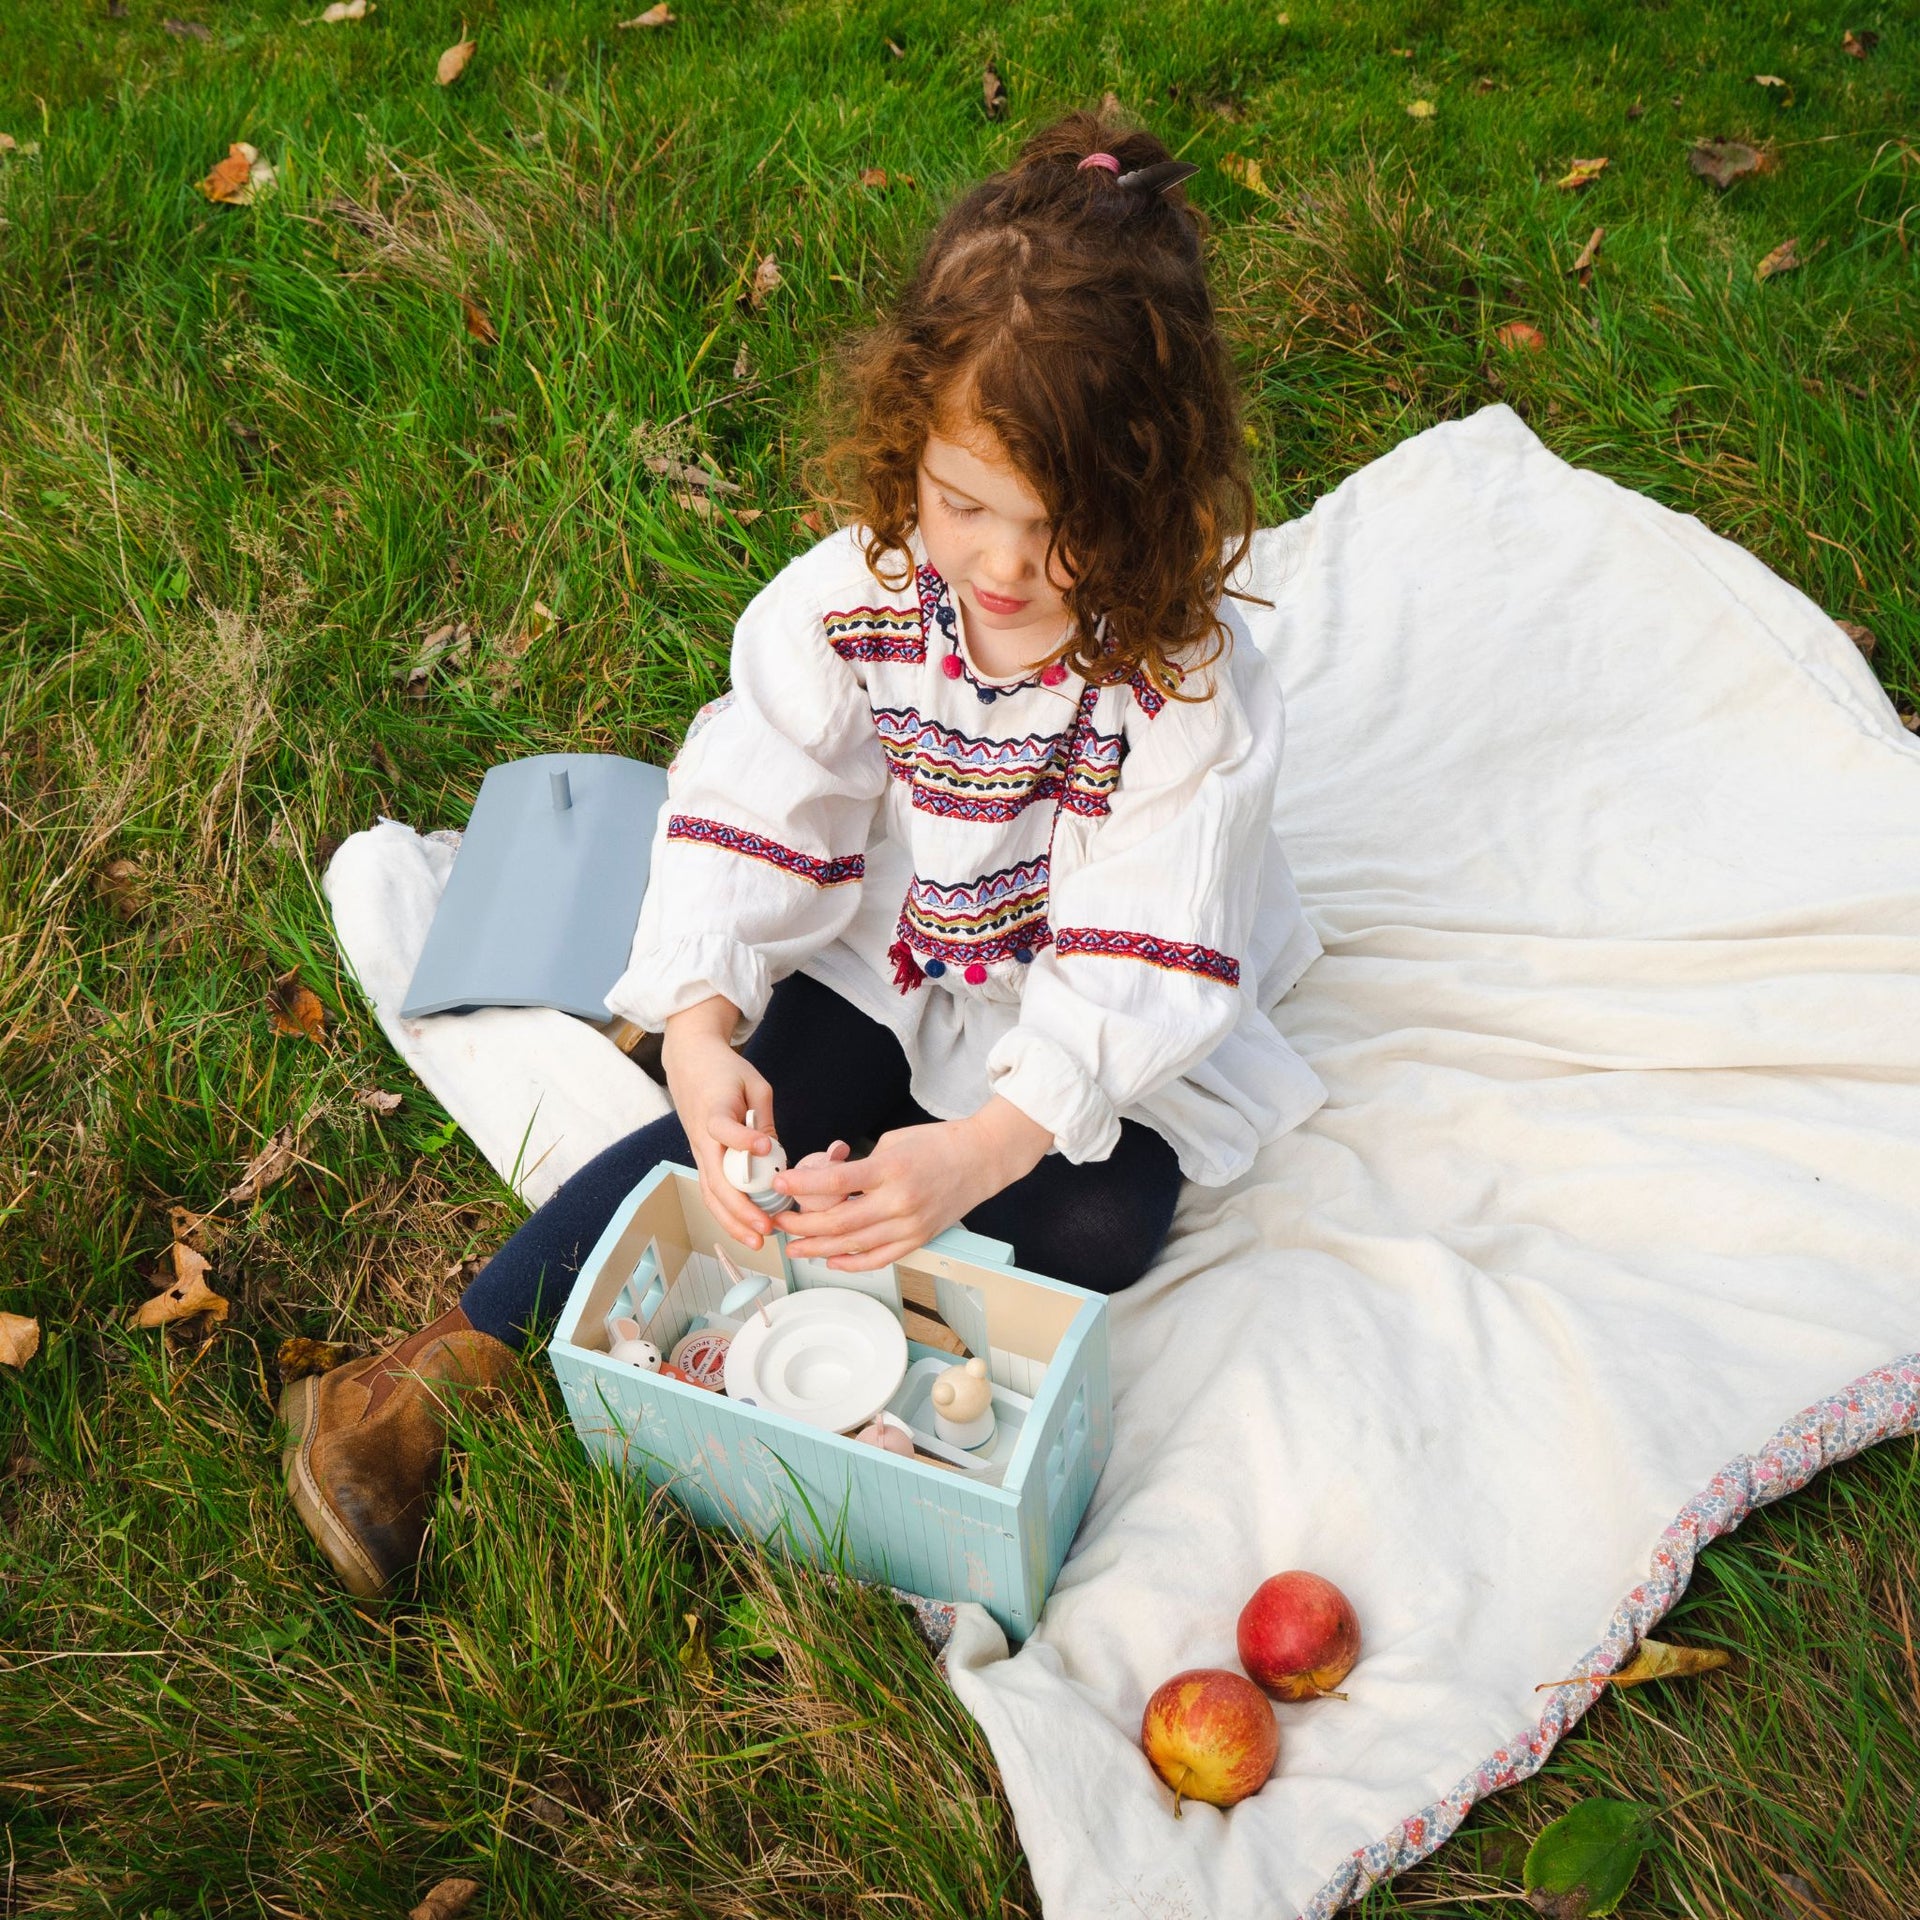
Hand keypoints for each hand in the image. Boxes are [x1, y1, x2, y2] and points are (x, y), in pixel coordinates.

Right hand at [659, 996, 778, 1247]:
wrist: (689, 1061)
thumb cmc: (725, 1070)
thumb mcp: (754, 1083)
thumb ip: (764, 1117)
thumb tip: (775, 1153)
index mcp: (715, 1110)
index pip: (724, 1129)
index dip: (744, 1139)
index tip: (765, 1145)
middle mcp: (702, 1137)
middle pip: (716, 1179)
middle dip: (741, 1208)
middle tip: (767, 1226)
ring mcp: (699, 1151)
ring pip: (711, 1193)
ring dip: (732, 1220)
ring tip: (758, 1240)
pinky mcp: (702, 1158)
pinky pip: (712, 1190)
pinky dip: (728, 1213)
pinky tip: (747, 1229)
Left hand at [775, 1098, 1052, 1269]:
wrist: (982, 1159)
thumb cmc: (939, 1144)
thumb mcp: (894, 1142)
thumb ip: (862, 1166)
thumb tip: (831, 1181)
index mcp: (891, 1169)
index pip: (837, 1181)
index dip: (802, 1185)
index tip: (780, 1185)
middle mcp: (899, 1201)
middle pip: (838, 1221)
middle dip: (802, 1224)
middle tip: (780, 1222)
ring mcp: (909, 1225)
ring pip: (854, 1245)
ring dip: (818, 1248)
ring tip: (794, 1247)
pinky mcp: (918, 1239)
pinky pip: (879, 1259)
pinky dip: (852, 1263)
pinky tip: (831, 1260)